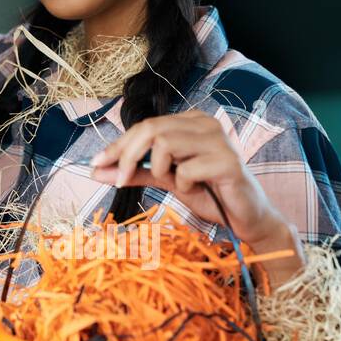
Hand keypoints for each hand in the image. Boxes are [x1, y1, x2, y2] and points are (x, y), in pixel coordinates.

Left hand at [90, 109, 304, 280]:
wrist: (245, 218)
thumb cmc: (208, 194)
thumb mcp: (164, 179)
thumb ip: (134, 171)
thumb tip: (96, 171)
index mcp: (190, 121)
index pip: (144, 126)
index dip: (117, 145)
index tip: (95, 164)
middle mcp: (205, 123)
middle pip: (151, 129)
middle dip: (127, 155)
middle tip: (120, 180)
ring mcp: (220, 140)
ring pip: (166, 144)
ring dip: (160, 170)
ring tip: (175, 183)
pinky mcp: (229, 161)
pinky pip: (187, 169)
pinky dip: (183, 184)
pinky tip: (197, 190)